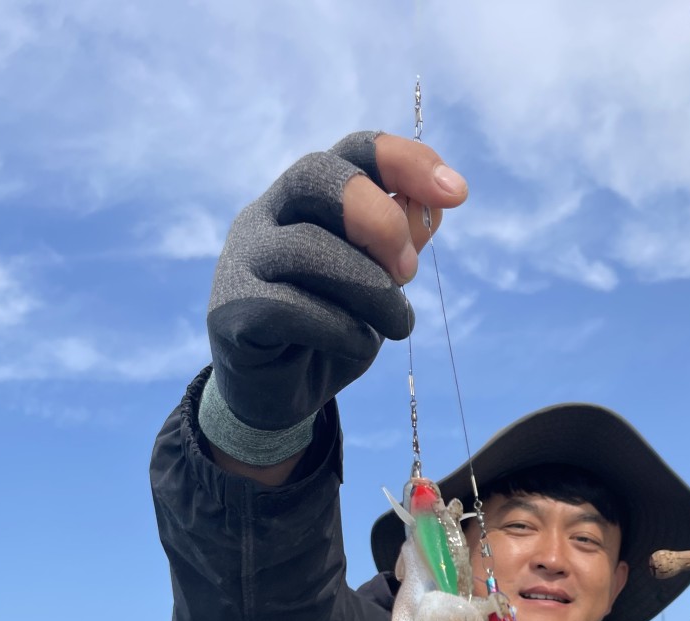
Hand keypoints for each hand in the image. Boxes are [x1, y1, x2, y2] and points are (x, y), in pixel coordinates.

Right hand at [206, 132, 467, 431]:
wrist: (281, 399)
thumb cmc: (330, 332)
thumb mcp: (377, 287)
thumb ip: (399, 246)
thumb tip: (437, 203)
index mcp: (305, 199)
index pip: (352, 151)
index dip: (406, 161)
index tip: (457, 193)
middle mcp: (266, 215)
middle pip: (317, 176)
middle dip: (379, 220)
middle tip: (409, 271)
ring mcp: (242, 260)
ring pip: (308, 248)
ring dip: (372, 289)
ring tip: (399, 323)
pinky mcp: (232, 312)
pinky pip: (291, 308)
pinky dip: (340, 329)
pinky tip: (358, 344)